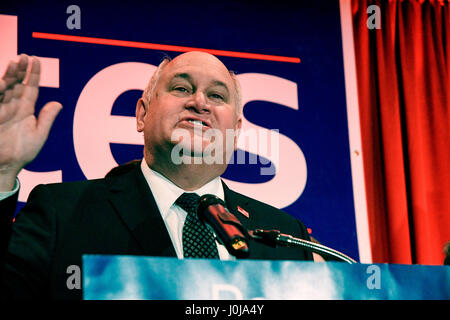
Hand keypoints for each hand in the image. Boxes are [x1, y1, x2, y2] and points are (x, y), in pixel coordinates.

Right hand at [0, 54, 61, 190]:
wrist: (5, 166)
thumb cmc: (22, 152)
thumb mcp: (38, 135)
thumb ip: (46, 118)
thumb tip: (58, 103)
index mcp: (25, 109)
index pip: (30, 87)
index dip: (33, 74)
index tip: (36, 60)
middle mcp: (12, 106)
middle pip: (16, 83)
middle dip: (20, 70)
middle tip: (24, 56)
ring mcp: (0, 109)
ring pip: (4, 88)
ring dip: (8, 76)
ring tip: (14, 63)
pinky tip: (1, 82)